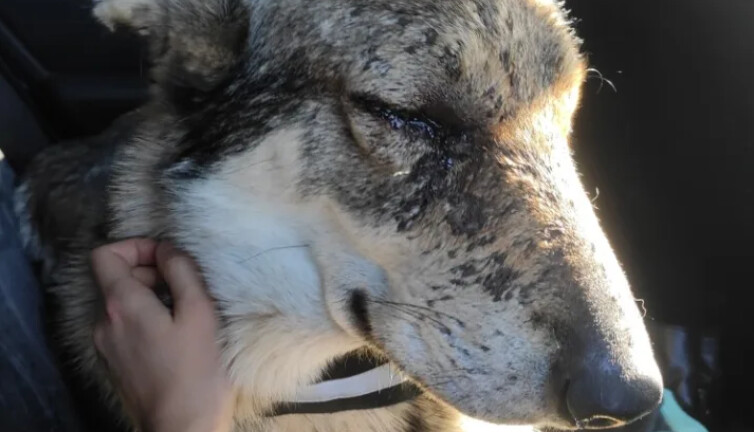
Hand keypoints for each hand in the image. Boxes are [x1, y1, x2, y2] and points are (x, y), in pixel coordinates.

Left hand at [91, 239, 233, 431]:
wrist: (181, 426)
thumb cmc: (196, 370)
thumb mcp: (200, 312)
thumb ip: (182, 271)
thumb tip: (168, 249)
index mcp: (121, 304)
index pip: (105, 254)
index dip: (136, 246)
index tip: (166, 258)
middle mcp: (104, 322)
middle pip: (117, 278)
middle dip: (151, 273)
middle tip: (186, 288)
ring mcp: (105, 345)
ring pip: (123, 303)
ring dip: (152, 297)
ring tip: (185, 313)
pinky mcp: (114, 363)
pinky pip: (125, 326)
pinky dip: (147, 319)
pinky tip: (175, 336)